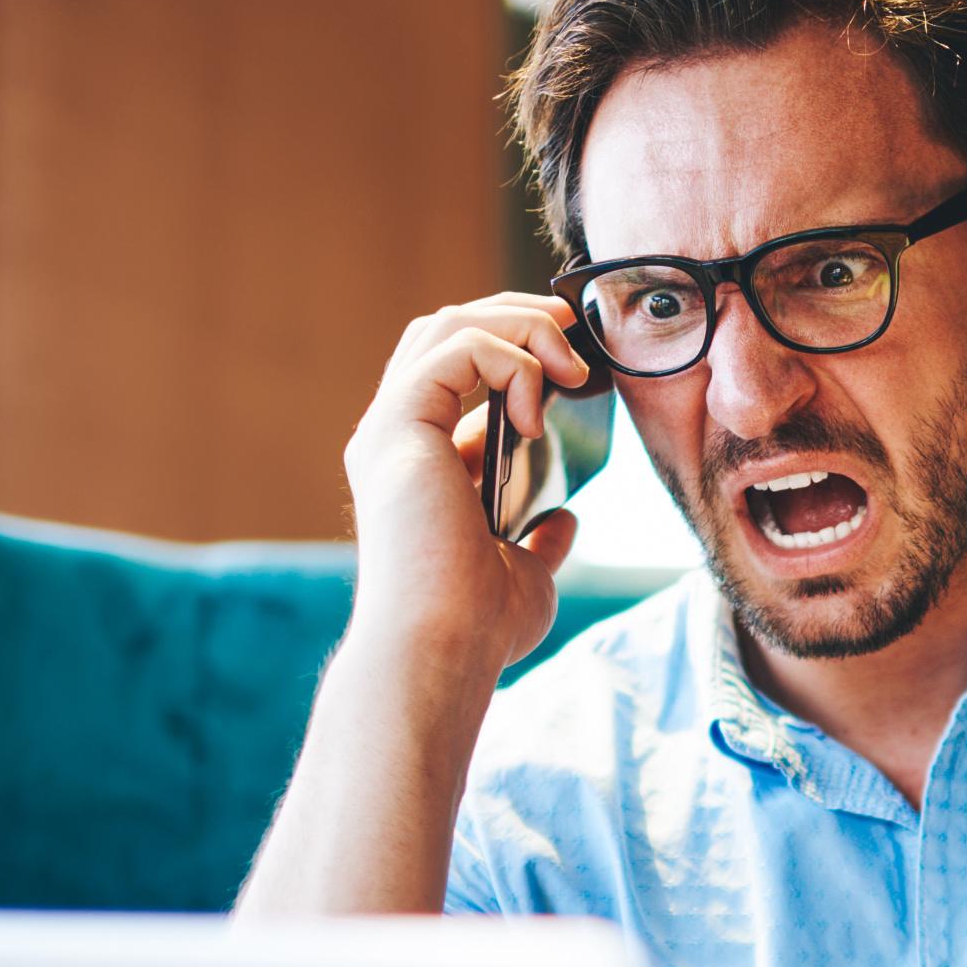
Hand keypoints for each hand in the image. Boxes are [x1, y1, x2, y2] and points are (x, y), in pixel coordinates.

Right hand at [341, 294, 604, 678]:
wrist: (445, 649)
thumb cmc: (478, 626)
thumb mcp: (525, 571)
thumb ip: (539, 538)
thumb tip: (563, 519)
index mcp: (417, 460)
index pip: (453, 365)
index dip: (514, 345)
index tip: (576, 367)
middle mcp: (395, 437)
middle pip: (445, 328)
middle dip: (517, 317)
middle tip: (576, 337)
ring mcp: (390, 429)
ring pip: (448, 325)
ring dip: (520, 328)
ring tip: (570, 366)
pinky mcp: (398, 427)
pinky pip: (457, 349)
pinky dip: (509, 361)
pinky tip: (538, 414)